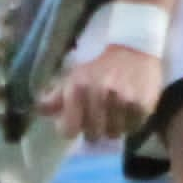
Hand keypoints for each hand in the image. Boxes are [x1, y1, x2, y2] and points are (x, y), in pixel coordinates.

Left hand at [53, 29, 167, 150]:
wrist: (135, 47)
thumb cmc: (101, 65)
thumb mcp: (75, 76)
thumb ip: (56, 97)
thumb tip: (39, 110)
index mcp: (79, 87)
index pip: (69, 129)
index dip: (73, 129)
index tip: (78, 123)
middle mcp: (100, 94)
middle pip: (93, 135)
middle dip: (95, 129)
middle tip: (100, 116)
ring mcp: (123, 101)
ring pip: (114, 134)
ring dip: (114, 127)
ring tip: (116, 113)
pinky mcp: (143, 105)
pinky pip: (132, 129)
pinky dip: (131, 124)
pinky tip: (130, 109)